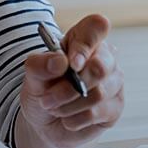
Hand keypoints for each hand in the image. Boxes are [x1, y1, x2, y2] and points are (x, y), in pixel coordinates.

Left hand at [21, 14, 123, 147]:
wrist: (45, 122)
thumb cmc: (42, 90)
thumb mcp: (32, 75)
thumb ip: (40, 64)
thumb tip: (60, 61)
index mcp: (82, 40)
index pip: (97, 26)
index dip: (85, 44)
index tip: (70, 64)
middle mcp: (104, 58)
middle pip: (100, 67)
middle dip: (68, 88)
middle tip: (47, 98)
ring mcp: (114, 82)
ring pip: (98, 93)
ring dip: (67, 105)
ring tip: (53, 107)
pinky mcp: (116, 106)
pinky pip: (97, 113)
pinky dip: (74, 119)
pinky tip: (67, 118)